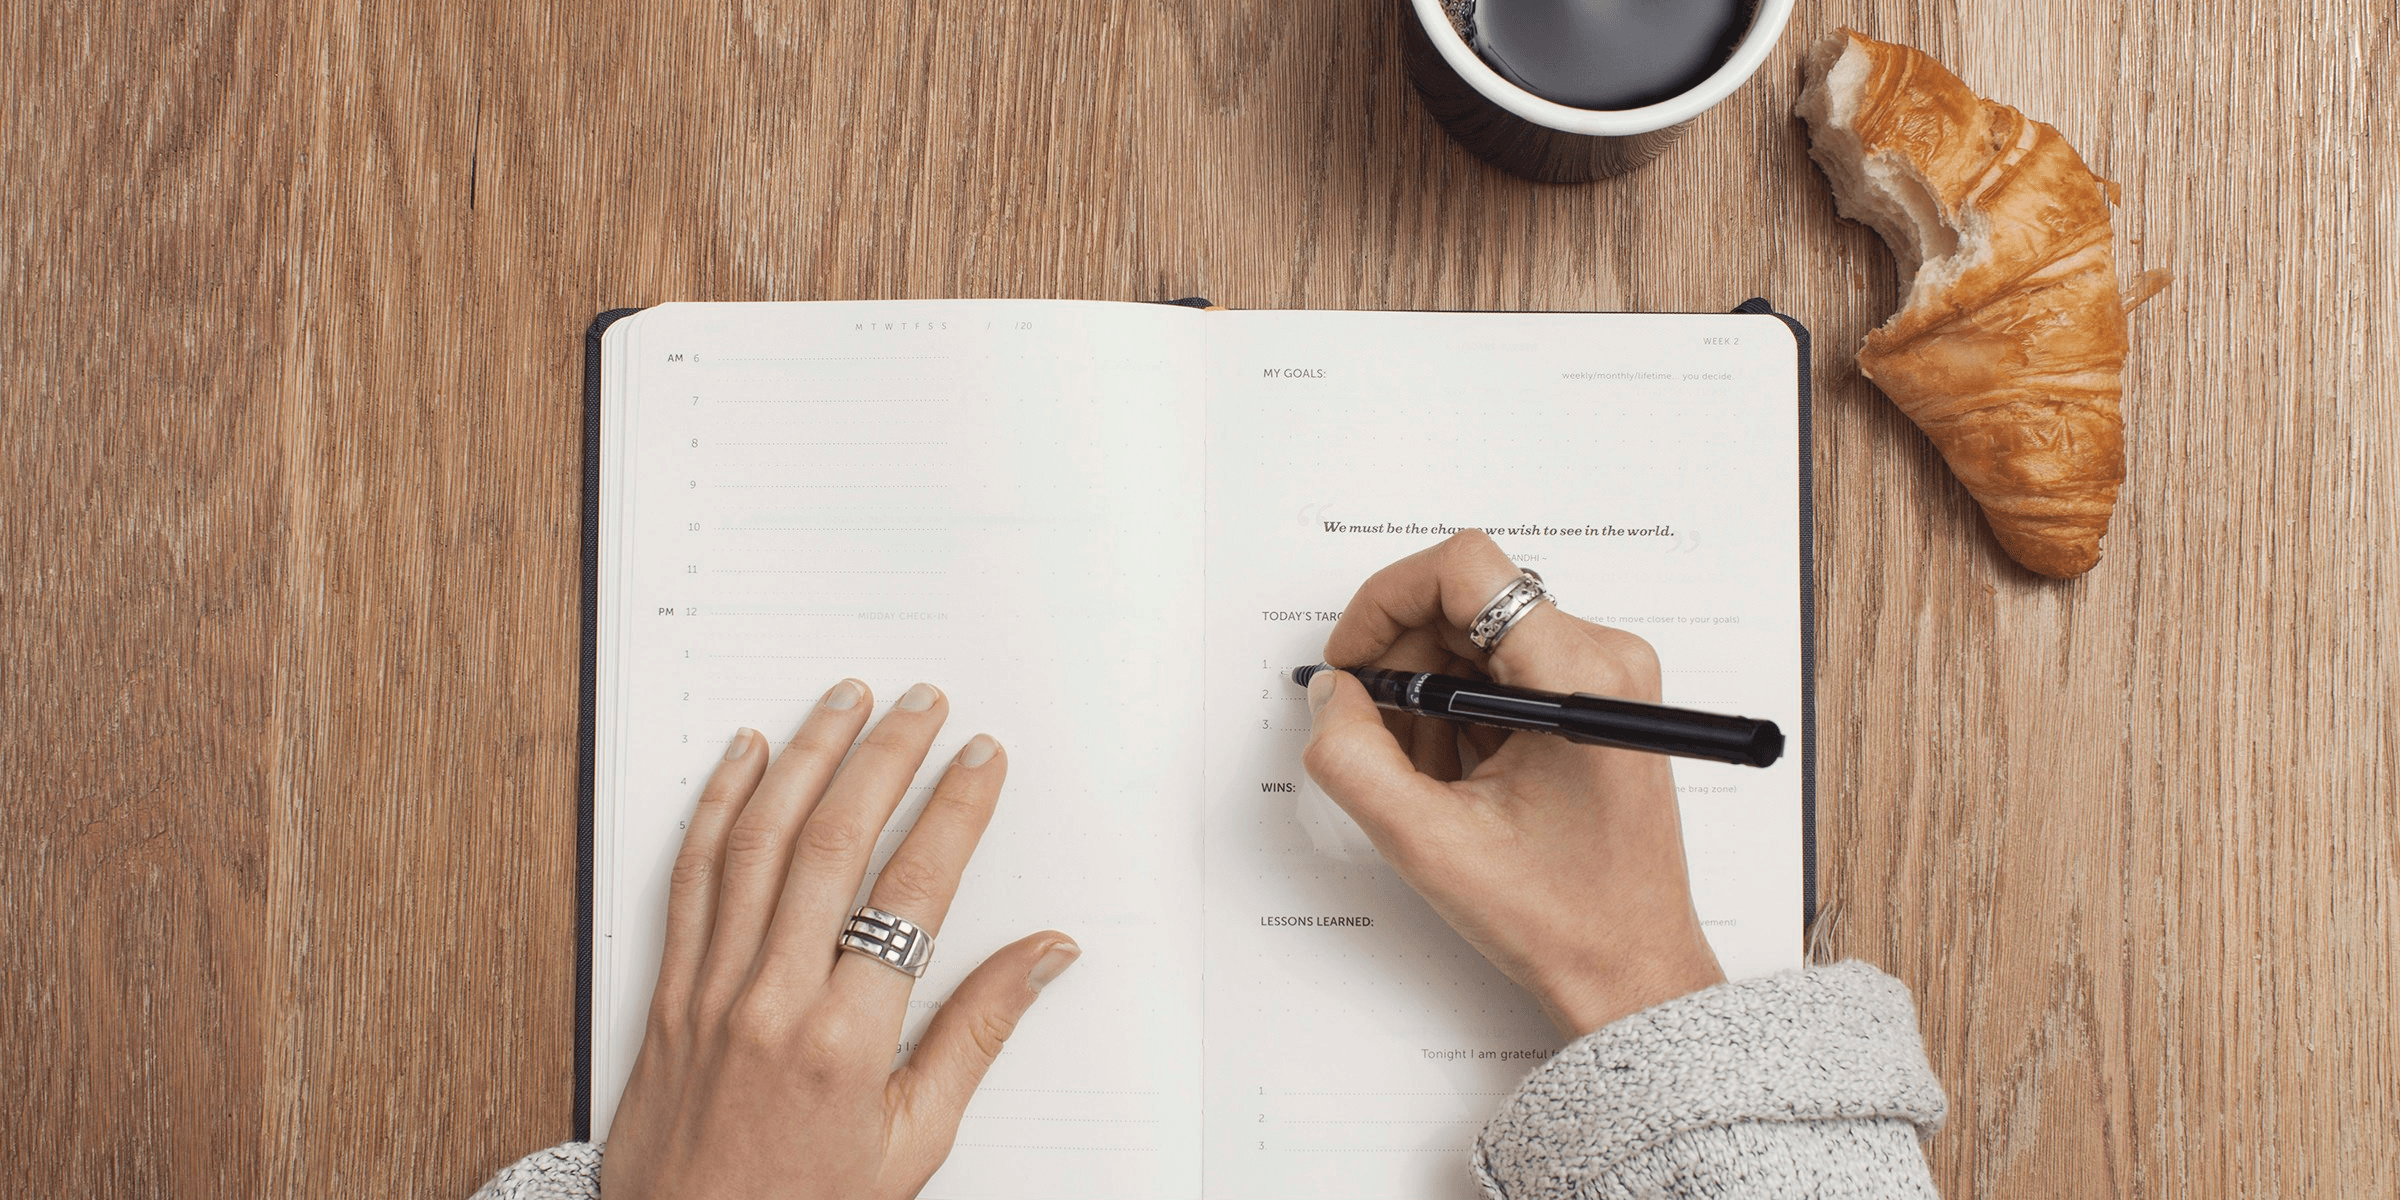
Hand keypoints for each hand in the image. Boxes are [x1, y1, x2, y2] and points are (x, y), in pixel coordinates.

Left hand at [601, 680, 1079, 1199]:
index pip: (914, 892)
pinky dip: (717, 806)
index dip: (954, 812)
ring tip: (844, 701)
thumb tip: (1044, 956)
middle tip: (922, 703)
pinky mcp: (670, 990)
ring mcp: (712, 989)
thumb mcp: (914, 1143)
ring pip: (758, 842)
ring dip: (805, 757)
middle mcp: (773, 1000)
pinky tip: (745, 757)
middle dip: (885, 758)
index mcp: (847, 1041)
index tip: (981, 760)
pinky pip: (690, 876)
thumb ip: (976, 1036)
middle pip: (835, 843)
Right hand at [1302, 532, 1723, 1037]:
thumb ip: (1355, 758)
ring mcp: (1603, 679)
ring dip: (1429, 695)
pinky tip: (1456, 779)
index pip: (1465, 569)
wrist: (1630, 971)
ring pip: (1478, 638)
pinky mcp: (1594, 701)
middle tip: (1373, 734)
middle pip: (1466, 602)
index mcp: (1578, 677)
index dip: (1387, 602)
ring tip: (1426, 776)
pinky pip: (1502, 671)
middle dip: (1403, 662)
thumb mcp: (1428, 843)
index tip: (1353, 661)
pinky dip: (1459, 713)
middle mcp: (1604, 659)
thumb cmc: (1562, 918)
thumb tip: (1331, 695)